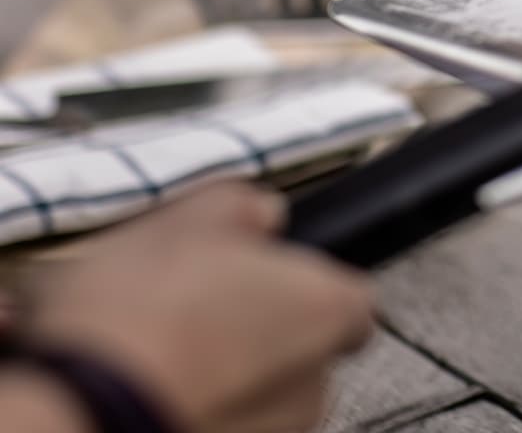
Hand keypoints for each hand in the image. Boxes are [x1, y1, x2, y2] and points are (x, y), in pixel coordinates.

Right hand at [23, 184, 374, 432]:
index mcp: (327, 311)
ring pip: (254, 392)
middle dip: (250, 330)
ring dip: (218, 374)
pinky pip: (219, 423)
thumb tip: (262, 213)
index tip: (252, 275)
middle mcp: (315, 386)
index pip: (347, 298)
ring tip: (150, 355)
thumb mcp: (188, 220)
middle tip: (187, 310)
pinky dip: (194, 409)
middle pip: (296, 347)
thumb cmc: (136, 319)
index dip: (298, 282)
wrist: (77, 414)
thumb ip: (244, 206)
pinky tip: (143, 391)